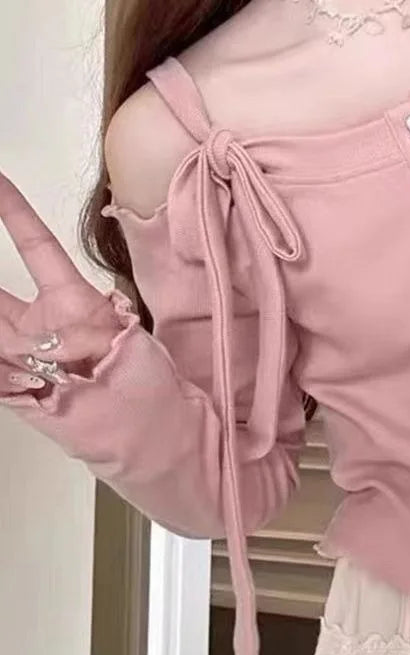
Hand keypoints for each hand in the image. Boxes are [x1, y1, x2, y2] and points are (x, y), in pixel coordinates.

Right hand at [0, 169, 124, 396]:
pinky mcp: (11, 382)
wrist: (140, 429)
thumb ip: (82, 335)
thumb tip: (42, 342)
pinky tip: (33, 386)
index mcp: (71, 300)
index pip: (37, 247)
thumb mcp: (123, 346)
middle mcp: (39, 320)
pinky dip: (6, 377)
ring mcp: (19, 350)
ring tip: (48, 375)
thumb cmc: (141, 381)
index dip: (16, 213)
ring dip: (12, 353)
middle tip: (15, 328)